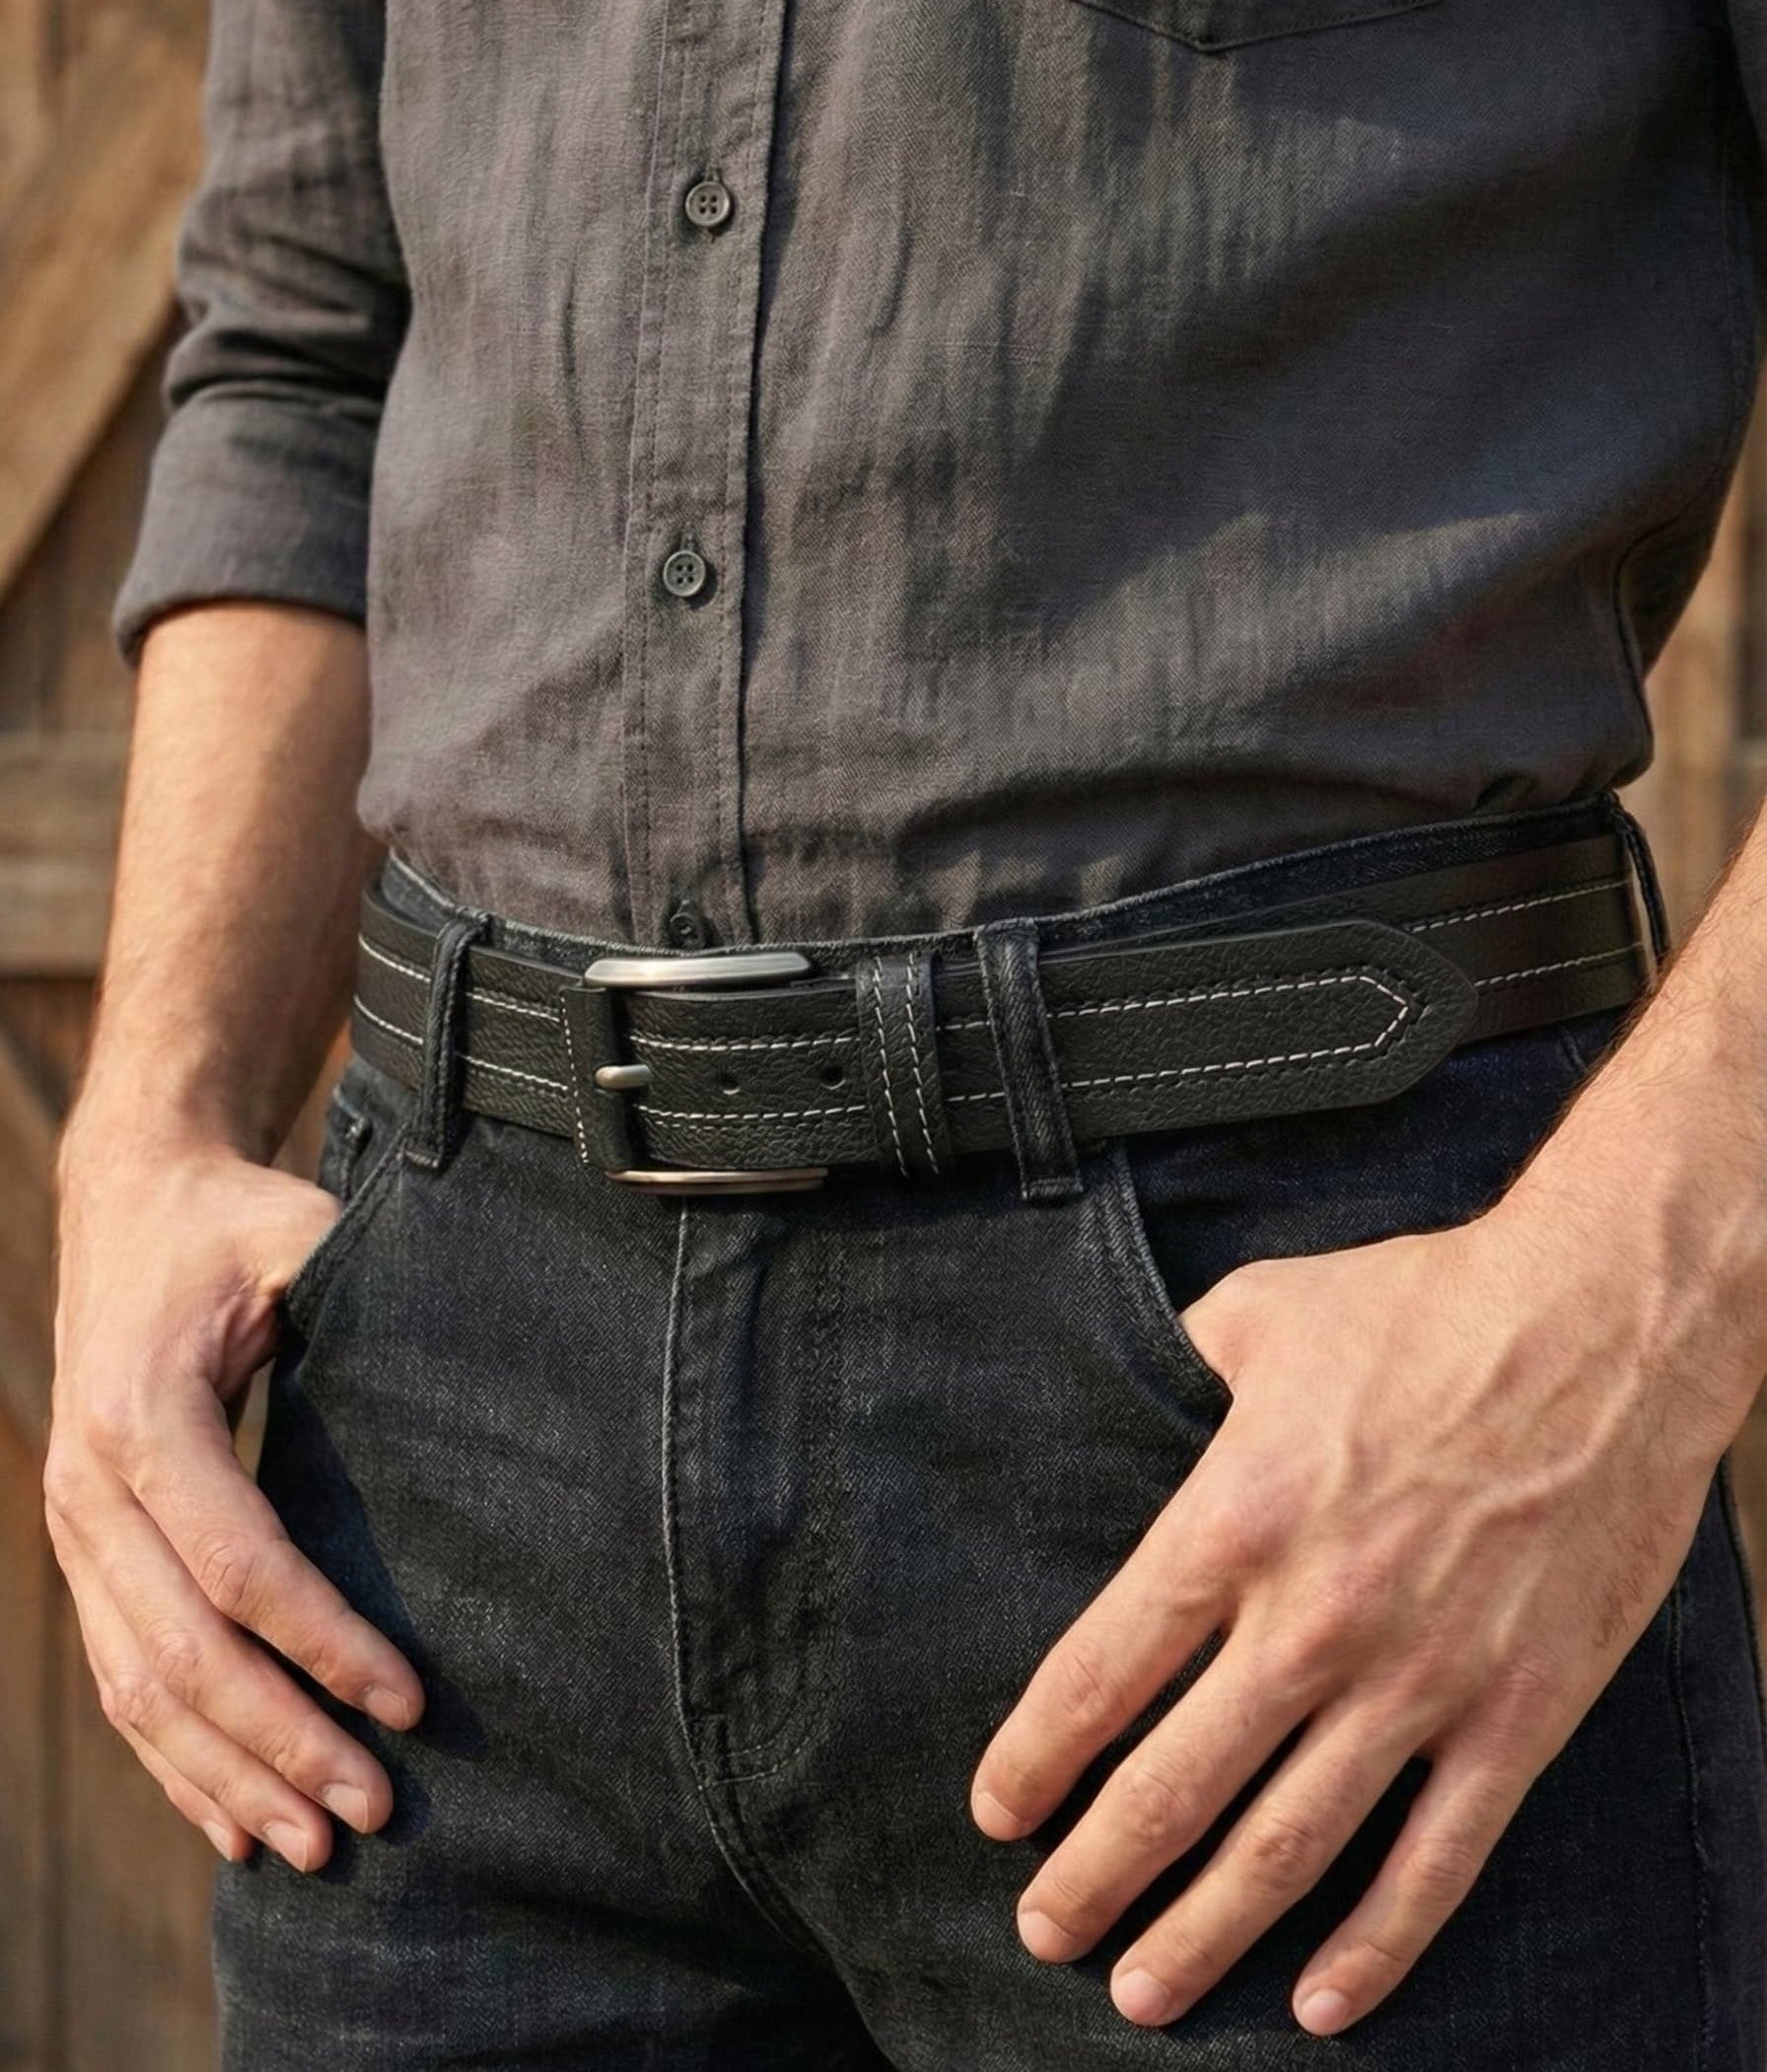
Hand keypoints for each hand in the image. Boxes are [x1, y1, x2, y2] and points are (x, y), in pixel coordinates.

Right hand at [45, 1125, 424, 1871]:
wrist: (129, 1201)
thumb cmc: (233, 1220)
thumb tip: (487, 1354)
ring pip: (138, 1688)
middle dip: (279, 1741)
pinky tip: (234, 1824)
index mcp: (143, 1417)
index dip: (323, 1641)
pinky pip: (118, 1679)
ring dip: (225, 1776)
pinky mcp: (85, 1556)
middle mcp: (90, 1490)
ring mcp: (74, 1532)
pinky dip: (173, 1761)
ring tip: (317, 1847)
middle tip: (375, 1812)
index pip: (237, 1562)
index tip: (410, 1702)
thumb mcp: (297, 1230)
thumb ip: (359, 1288)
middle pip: (182, 1652)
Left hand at [970, 1198, 1748, 2035]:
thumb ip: (1176, 1367)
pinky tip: (1320, 2003)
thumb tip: (1130, 1386)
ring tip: (1143, 1992)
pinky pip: (1436, 1860)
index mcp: (1233, 1520)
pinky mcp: (1517, 1713)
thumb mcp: (1258, 1310)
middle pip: (1172, 1787)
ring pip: (1286, 1847)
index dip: (1035, 1759)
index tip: (998, 1812)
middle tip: (1044, 1931)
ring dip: (1204, 1932)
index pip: (1100, 1675)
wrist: (1607, 1324)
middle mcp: (1312, 1620)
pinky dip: (1376, 1946)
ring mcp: (1419, 1679)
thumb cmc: (1424, 1306)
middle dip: (1094, 1875)